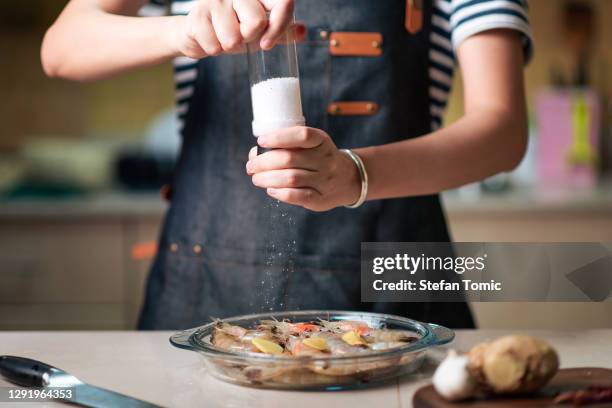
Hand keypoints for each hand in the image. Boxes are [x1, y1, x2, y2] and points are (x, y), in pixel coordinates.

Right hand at [170, 0, 296, 57]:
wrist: (197, 34)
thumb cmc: (231, 30)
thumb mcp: (259, 31)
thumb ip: (280, 31)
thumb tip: (302, 31)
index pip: (282, 1)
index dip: (279, 25)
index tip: (268, 43)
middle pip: (256, 23)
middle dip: (248, 39)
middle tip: (239, 35)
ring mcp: (215, 0)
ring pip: (234, 38)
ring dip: (229, 46)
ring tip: (223, 36)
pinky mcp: (197, 15)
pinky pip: (215, 46)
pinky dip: (214, 50)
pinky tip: (210, 39)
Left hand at [246, 127, 361, 211]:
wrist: (348, 179)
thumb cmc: (319, 159)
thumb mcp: (311, 145)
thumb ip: (287, 146)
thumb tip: (255, 154)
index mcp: (321, 141)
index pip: (302, 136)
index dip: (279, 137)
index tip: (261, 141)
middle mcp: (325, 160)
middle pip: (290, 159)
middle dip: (265, 162)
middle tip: (251, 166)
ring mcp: (324, 180)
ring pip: (292, 178)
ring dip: (268, 178)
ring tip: (256, 178)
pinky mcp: (320, 198)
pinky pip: (299, 196)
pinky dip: (281, 193)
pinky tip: (270, 190)